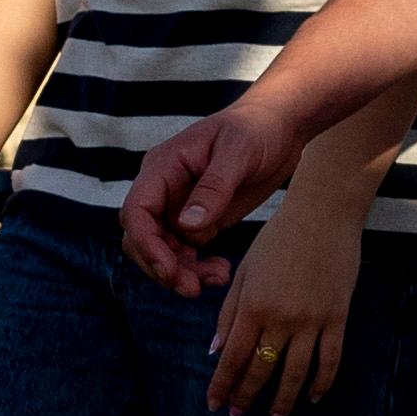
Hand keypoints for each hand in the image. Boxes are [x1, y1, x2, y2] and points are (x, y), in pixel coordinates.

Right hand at [117, 99, 302, 293]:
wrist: (280, 126)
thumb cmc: (256, 129)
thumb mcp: (238, 152)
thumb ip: (213, 189)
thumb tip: (187, 226)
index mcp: (162, 167)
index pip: (136, 212)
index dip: (146, 245)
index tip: (169, 271)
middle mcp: (164, 189)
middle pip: (142, 238)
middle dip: (162, 266)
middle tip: (192, 289)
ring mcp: (180, 206)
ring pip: (164, 251)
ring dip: (182, 271)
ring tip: (218, 278)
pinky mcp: (201, 219)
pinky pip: (186, 252)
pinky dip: (198, 267)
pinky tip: (221, 271)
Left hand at [210, 191, 362, 415]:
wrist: (324, 213)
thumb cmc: (278, 237)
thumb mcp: (245, 269)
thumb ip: (229, 312)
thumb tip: (216, 350)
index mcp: (253, 304)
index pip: (233, 357)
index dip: (222, 385)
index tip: (214, 405)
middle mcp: (281, 318)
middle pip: (261, 370)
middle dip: (246, 397)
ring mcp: (312, 320)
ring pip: (295, 373)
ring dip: (283, 401)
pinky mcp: (337, 317)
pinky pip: (330, 360)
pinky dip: (321, 383)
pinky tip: (312, 397)